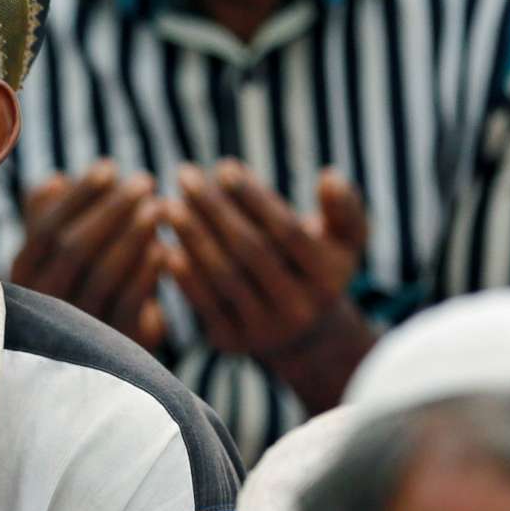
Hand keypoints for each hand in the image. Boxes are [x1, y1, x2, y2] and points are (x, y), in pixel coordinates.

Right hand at [10, 163, 169, 348]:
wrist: (99, 365)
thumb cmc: (76, 287)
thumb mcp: (57, 253)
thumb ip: (49, 216)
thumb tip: (54, 181)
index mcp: (22, 276)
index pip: (46, 229)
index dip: (79, 196)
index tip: (109, 167)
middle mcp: (40, 305)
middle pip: (74, 249)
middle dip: (112, 209)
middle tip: (144, 181)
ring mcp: (74, 330)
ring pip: (102, 276)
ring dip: (133, 236)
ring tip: (159, 206)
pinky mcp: (110, 349)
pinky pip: (128, 305)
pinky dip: (146, 274)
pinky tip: (165, 248)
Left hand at [164, 163, 374, 409]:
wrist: (301, 334)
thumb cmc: (315, 266)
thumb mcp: (343, 240)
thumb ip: (344, 207)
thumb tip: (331, 176)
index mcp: (330, 278)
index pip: (286, 230)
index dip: (253, 197)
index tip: (224, 167)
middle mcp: (301, 308)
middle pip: (250, 250)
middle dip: (214, 209)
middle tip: (186, 175)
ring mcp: (266, 330)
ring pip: (223, 275)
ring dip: (192, 237)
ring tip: (168, 205)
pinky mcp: (234, 343)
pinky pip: (204, 303)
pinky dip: (184, 274)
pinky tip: (164, 246)